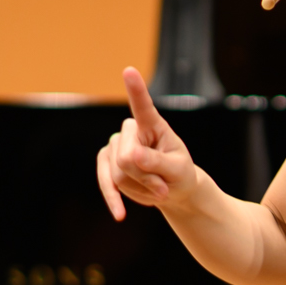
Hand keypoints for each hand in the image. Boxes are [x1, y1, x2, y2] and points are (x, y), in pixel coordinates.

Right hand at [95, 67, 200, 221]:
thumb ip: (157, 163)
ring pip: (118, 174)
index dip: (136, 90)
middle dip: (145, 178)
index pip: (143, 106)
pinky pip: (106, 182)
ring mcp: (115, 146)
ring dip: (139, 189)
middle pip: (127, 157)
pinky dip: (114, 198)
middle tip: (163, 187)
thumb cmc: (179, 174)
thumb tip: (131, 156)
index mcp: (153, 125)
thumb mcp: (178, 171)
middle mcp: (131, 131)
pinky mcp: (106, 163)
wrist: (172, 190)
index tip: (129, 70)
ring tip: (156, 191)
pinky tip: (120, 214)